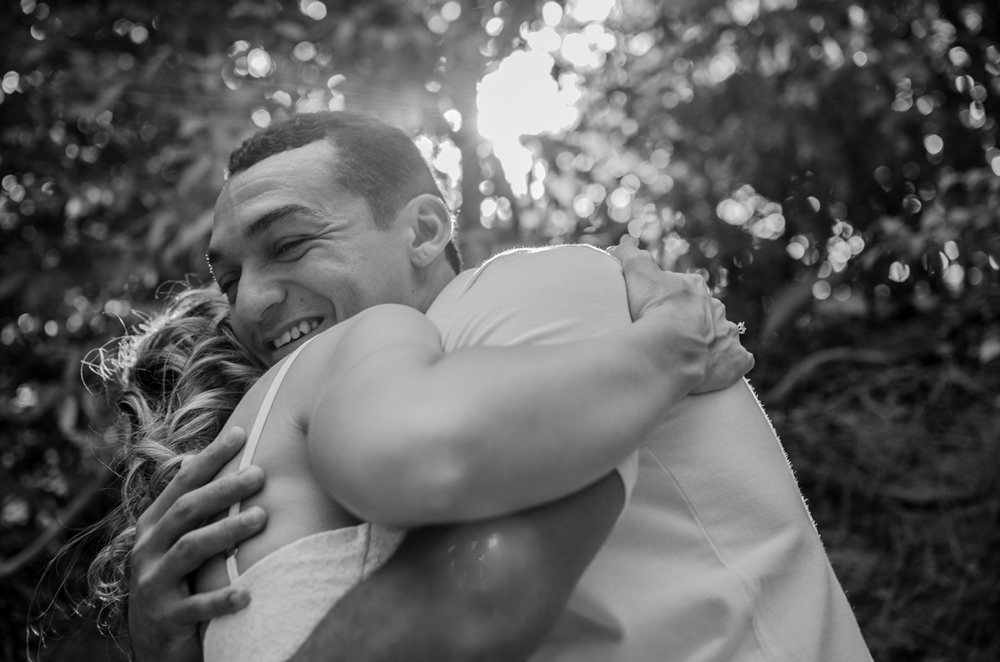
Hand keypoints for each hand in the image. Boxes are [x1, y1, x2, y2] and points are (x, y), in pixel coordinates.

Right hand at [129, 427, 266, 661]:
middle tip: (260, 474)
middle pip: (187, 511)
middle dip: (223, 489)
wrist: (155, 644)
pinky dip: (221, 599)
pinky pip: (196, 607)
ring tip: (261, 518)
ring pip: (190, 550)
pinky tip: (247, 593)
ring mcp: (153, 584)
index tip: (241, 433)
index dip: (210, 457)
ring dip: (226, 532)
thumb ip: (190, 507)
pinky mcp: (166, 619)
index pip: (182, 483)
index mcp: (153, 526)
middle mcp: (147, 550)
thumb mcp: (176, 541)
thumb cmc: (177, 581)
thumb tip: (202, 457)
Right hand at [609, 236, 753, 392]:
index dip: (668, 299)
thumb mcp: (637, 271)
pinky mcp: (735, 360)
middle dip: (691, 321)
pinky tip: (717, 368)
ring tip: (688, 355)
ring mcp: (728, 335)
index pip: (683, 288)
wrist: (671, 348)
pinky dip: (731, 363)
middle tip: (669, 336)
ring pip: (723, 334)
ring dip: (711, 341)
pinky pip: (740, 360)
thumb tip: (618, 247)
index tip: (654, 311)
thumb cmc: (654, 309)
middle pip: (704, 312)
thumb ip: (630, 255)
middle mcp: (716, 308)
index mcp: (695, 287)